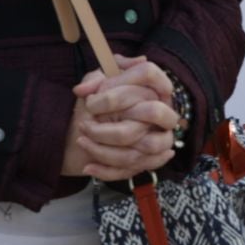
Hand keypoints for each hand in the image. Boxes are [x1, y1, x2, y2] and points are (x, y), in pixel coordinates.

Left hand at [62, 59, 180, 179]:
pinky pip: (132, 169)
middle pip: (154, 112)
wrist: (97, 129)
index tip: (91, 100)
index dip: (118, 88)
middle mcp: (163, 111)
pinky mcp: (149, 161)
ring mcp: (160, 138)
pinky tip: (88, 166)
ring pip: (140, 149)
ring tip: (82, 141)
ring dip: (104, 149)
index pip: (149, 74)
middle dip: (115, 120)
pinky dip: (107, 170)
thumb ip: (94, 79)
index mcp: (154, 87)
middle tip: (86, 124)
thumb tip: (84, 89)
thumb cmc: (101, 103)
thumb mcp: (97, 84)